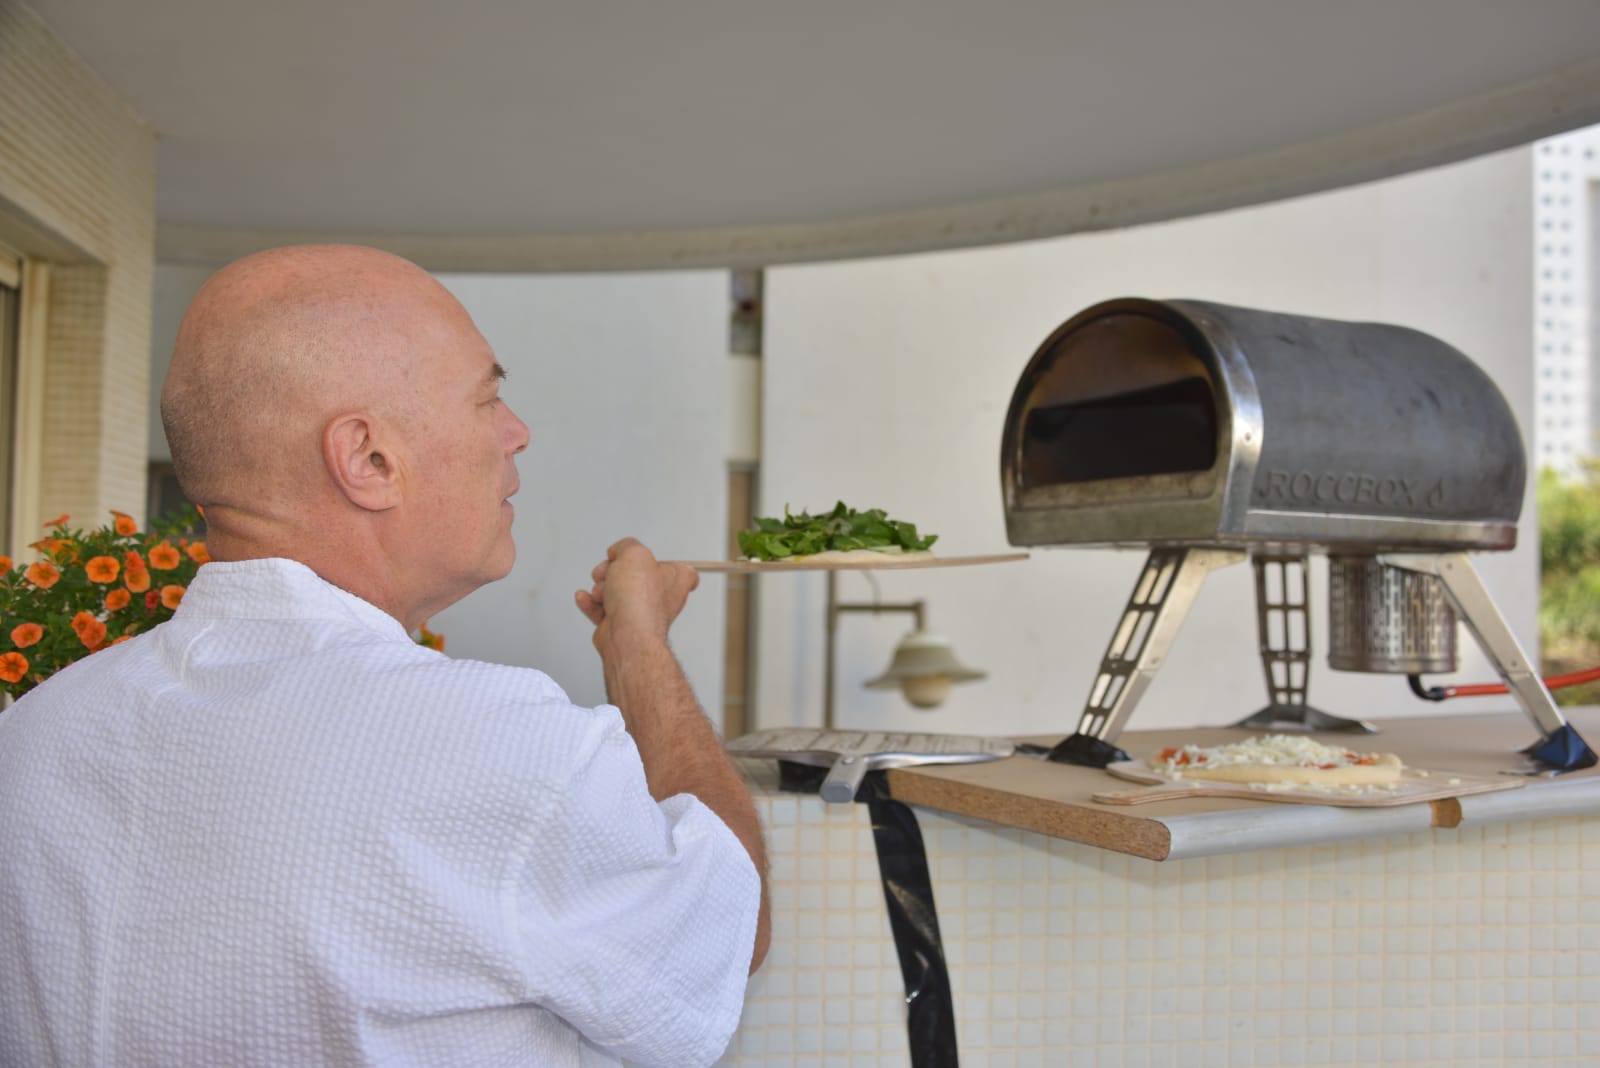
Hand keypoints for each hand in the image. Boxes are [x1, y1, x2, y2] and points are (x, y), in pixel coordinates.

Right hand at [574, 537, 698, 650]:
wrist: (627, 634)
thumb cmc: (640, 601)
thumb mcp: (635, 553)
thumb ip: (627, 545)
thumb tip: (617, 552)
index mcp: (676, 579)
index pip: (679, 568)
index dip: (658, 560)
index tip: (643, 558)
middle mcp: (662, 598)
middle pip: (635, 575)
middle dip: (614, 571)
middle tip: (609, 572)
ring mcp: (642, 612)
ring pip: (616, 592)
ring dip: (601, 588)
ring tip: (602, 592)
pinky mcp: (622, 625)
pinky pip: (602, 609)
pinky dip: (591, 603)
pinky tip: (586, 598)